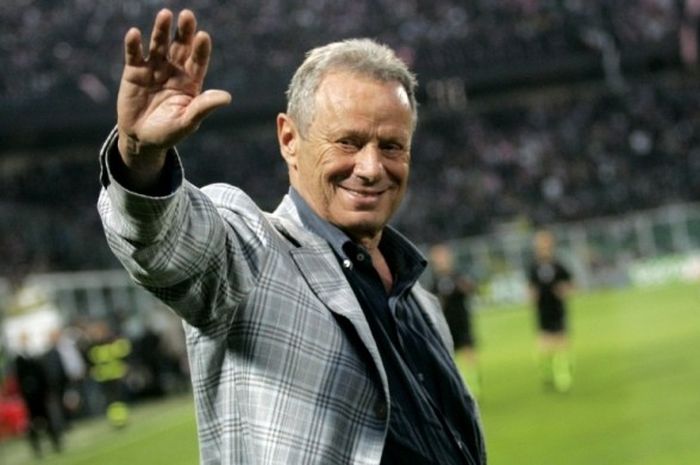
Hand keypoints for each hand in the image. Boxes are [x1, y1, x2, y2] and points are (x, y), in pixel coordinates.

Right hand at [116, 9, 230, 180]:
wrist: (142, 138)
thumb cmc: (169, 132)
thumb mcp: (187, 122)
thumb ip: (203, 108)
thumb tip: (226, 97)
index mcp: (191, 81)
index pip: (198, 61)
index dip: (200, 49)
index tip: (203, 36)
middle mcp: (174, 70)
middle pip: (181, 47)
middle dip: (184, 32)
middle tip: (188, 16)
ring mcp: (154, 68)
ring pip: (159, 45)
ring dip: (161, 30)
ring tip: (165, 15)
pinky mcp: (134, 71)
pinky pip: (134, 55)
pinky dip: (134, 44)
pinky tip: (135, 33)